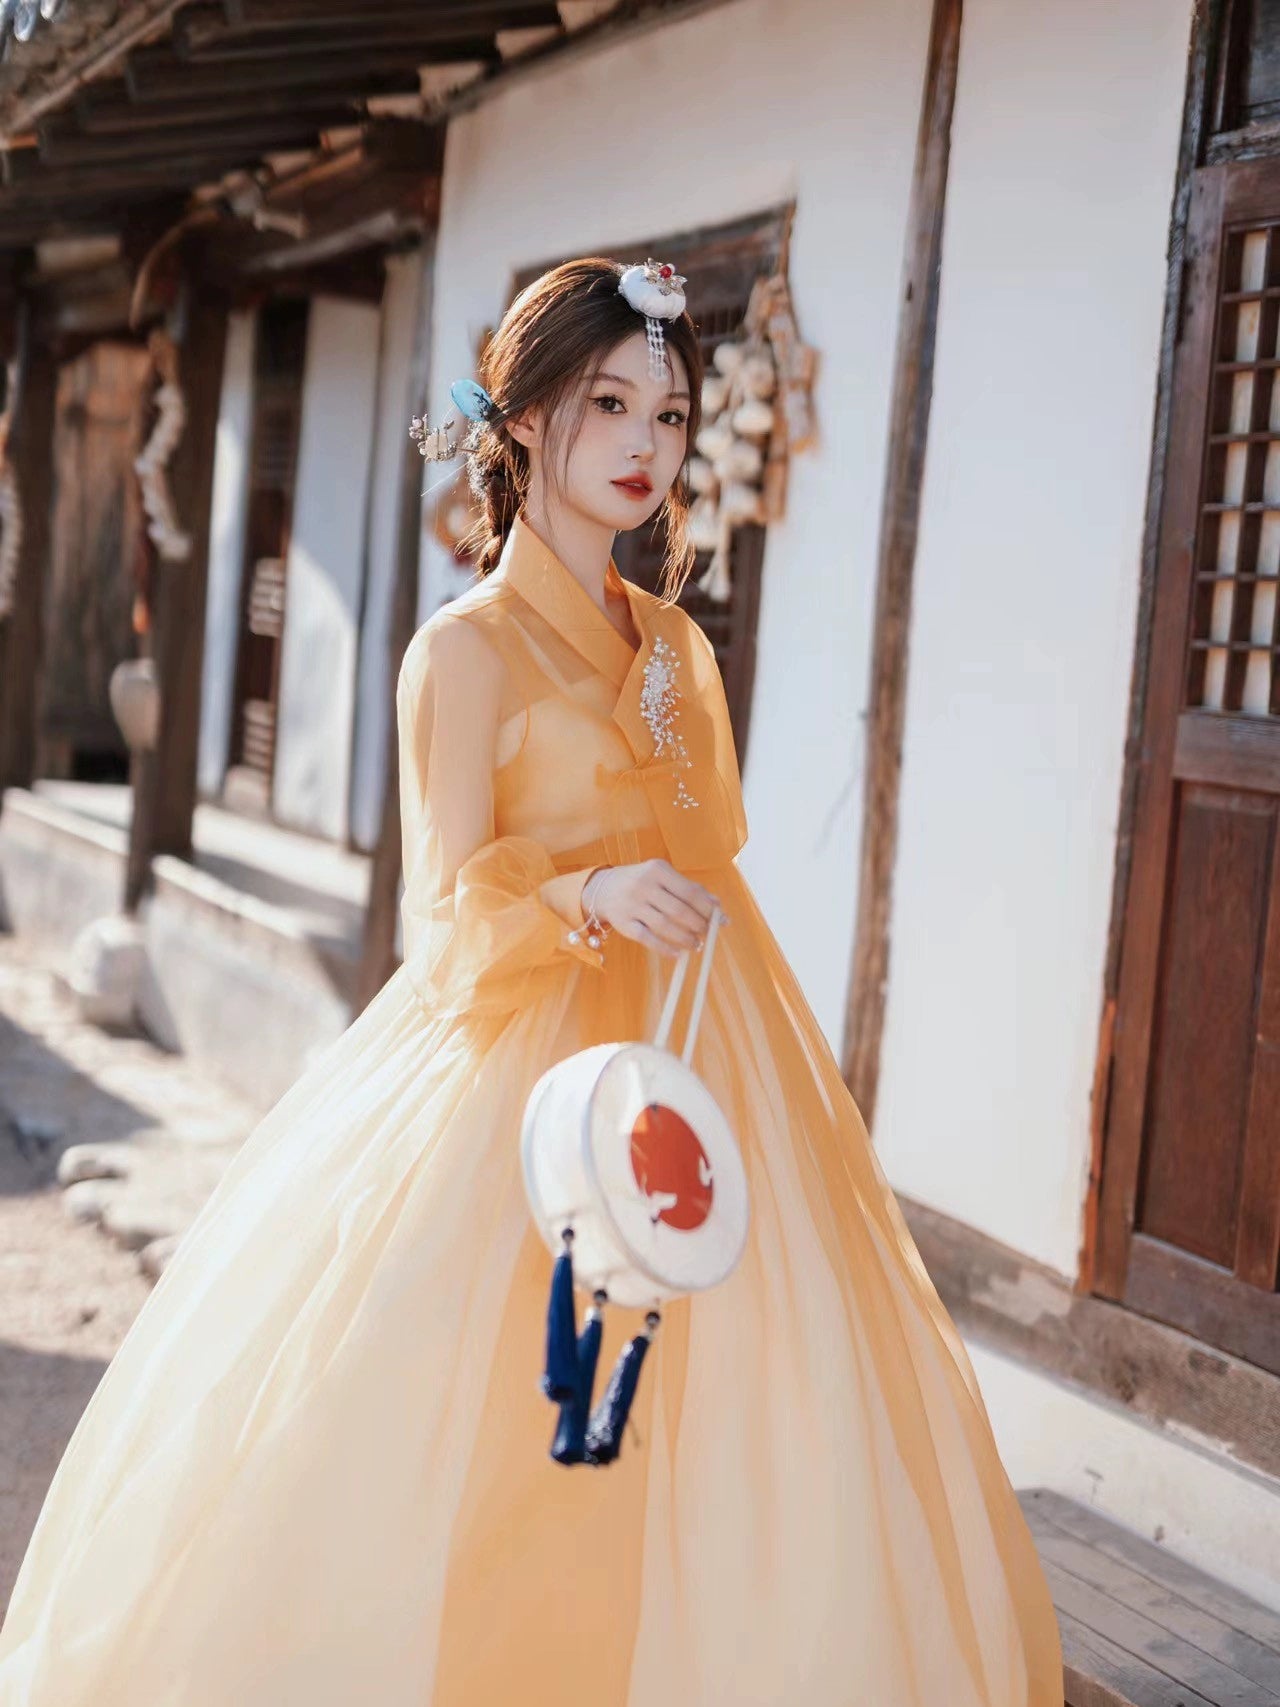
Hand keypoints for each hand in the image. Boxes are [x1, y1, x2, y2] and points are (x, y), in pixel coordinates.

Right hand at [583, 860, 724, 957]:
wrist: (603, 888)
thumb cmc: (642, 882)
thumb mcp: (664, 877)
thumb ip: (690, 889)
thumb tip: (717, 906)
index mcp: (658, 870)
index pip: (690, 892)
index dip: (708, 909)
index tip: (720, 920)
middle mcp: (643, 885)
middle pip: (679, 911)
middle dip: (698, 926)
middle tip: (706, 934)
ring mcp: (632, 905)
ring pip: (665, 926)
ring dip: (685, 939)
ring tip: (696, 945)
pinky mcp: (623, 923)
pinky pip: (647, 939)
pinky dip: (665, 949)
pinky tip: (677, 954)